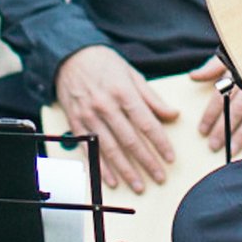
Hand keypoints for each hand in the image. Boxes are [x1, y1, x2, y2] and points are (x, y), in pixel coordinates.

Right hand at [55, 44, 179, 192]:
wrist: (69, 56)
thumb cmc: (103, 63)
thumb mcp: (132, 74)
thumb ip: (151, 97)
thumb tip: (172, 114)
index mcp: (122, 92)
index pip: (146, 123)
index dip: (160, 142)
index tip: (169, 157)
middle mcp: (105, 106)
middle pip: (130, 140)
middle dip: (146, 162)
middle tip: (159, 177)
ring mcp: (88, 116)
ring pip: (110, 149)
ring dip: (125, 170)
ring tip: (138, 185)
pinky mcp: (75, 123)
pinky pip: (88, 149)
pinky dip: (100, 167)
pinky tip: (111, 180)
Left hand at [192, 54, 241, 159]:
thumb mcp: (231, 53)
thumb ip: (212, 67)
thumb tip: (193, 76)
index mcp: (238, 73)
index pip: (220, 97)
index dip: (210, 114)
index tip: (201, 130)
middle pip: (236, 110)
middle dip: (223, 129)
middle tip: (213, 146)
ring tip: (233, 151)